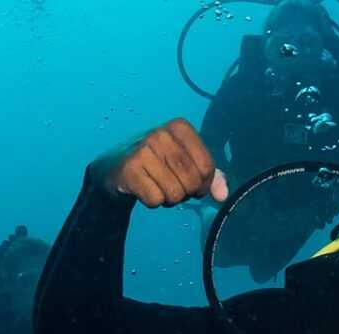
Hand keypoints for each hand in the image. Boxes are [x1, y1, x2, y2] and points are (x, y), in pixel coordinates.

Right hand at [100, 119, 228, 207]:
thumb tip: (222, 195)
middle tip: (172, 186)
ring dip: (169, 199)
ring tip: (158, 186)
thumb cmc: (158, 164)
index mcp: (180, 128)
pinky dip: (152, 201)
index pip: (207, 167)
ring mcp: (143, 150)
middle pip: (192, 181)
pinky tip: (144, 188)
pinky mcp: (130, 169)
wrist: (116, 168)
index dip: (204, 185)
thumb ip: (209, 177)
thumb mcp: (186, 163)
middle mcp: (161, 134)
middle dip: (186, 193)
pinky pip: (155, 200)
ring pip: (174, 194)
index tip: (193, 184)